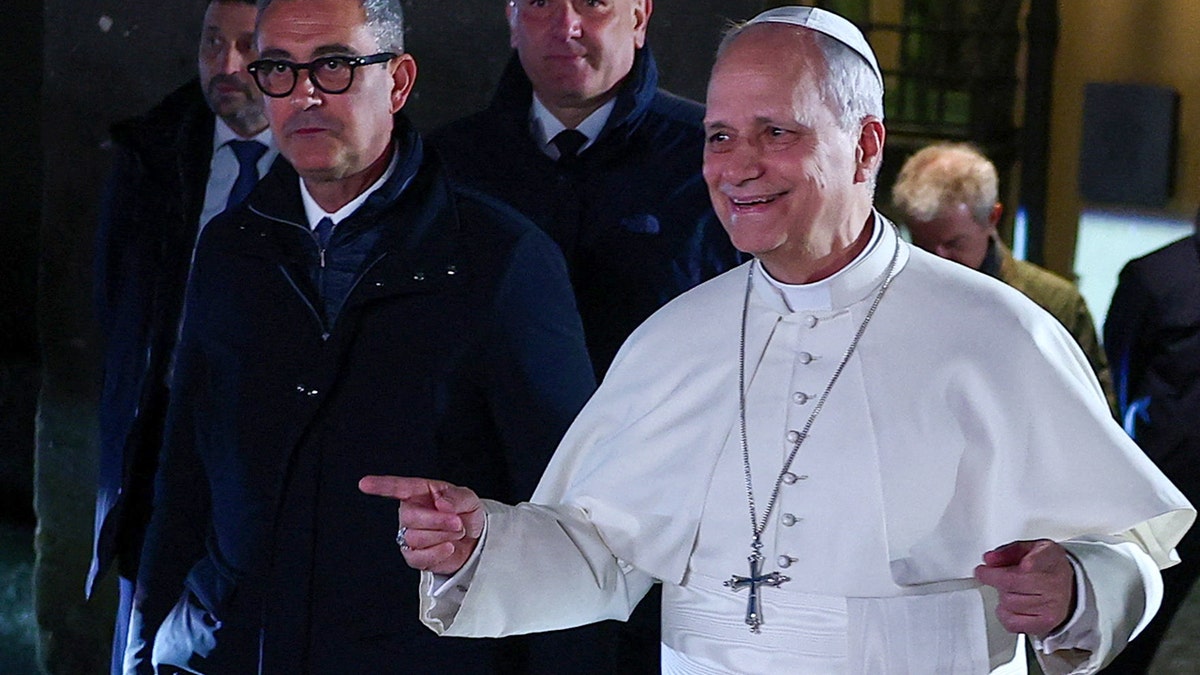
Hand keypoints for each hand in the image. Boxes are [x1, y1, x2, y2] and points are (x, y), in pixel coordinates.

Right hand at [358, 476, 484, 574]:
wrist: (475, 542)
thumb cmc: (466, 515)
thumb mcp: (469, 499)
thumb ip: (457, 497)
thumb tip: (442, 502)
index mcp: (420, 493)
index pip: (397, 488)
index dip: (380, 486)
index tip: (365, 484)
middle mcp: (410, 513)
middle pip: (409, 517)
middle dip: (437, 521)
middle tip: (457, 522)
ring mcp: (409, 535)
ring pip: (415, 538)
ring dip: (442, 537)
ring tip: (455, 533)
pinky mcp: (414, 556)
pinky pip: (417, 557)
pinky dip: (437, 553)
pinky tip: (448, 547)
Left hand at [974, 539, 1076, 636]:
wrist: (1071, 587)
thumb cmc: (1047, 566)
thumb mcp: (1029, 548)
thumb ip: (1007, 551)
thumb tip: (989, 559)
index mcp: (1051, 559)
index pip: (1032, 563)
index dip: (1007, 566)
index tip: (986, 568)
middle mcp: (1054, 584)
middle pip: (1011, 583)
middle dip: (993, 578)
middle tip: (988, 574)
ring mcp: (1051, 606)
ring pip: (1009, 602)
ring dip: (1001, 595)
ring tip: (1009, 589)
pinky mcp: (1046, 623)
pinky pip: (1012, 622)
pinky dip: (1004, 614)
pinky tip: (1010, 606)